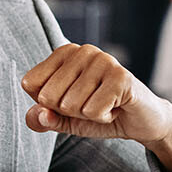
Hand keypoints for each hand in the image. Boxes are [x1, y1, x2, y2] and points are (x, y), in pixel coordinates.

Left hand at [20, 44, 171, 171]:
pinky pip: (93, 111)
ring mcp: (103, 60)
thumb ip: (44, 119)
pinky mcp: (121, 77)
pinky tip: (116, 107)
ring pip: (71, 105)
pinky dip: (104, 118)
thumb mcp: (64, 119)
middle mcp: (82, 50)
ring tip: (105, 105)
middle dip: (69, 111)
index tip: (71, 101)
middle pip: (48, 96)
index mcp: (64, 53)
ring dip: (89, 115)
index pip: (30, 83)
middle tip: (91, 104)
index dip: (47, 104)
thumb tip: (38, 114)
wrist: (141, 121)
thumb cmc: (100, 113)